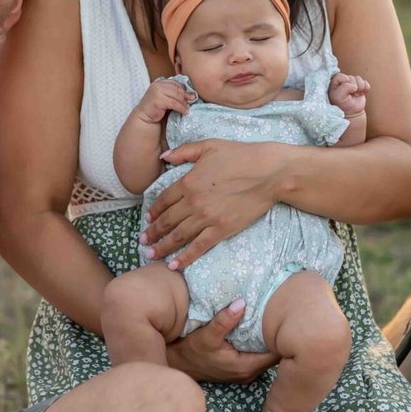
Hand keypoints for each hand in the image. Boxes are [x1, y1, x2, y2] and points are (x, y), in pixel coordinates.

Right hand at [135, 79, 193, 124]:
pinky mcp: (158, 101)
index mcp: (160, 82)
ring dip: (184, 102)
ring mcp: (157, 92)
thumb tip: (192, 94)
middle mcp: (158, 85)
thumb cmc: (157, 108)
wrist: (145, 117)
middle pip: (177, 88)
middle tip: (192, 101)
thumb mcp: (166, 98)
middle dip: (185, 95)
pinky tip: (184, 111)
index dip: (184, 89)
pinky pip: (174, 103)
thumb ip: (175, 94)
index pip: (176, 83)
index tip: (191, 95)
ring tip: (188, 107)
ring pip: (176, 95)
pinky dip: (181, 107)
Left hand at [140, 139, 286, 268]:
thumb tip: (164, 156)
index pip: (164, 200)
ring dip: (162, 247)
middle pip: (167, 221)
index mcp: (188, 181)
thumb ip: (184, 152)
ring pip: (178, 236)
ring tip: (150, 255)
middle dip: (152, 233)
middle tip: (142, 241)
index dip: (154, 211)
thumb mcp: (209, 146)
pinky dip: (185, 258)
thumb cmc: (240, 155)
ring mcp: (207, 218)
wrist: (268, 173)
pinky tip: (173, 265)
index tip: (148, 219)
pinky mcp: (222, 230)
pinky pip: (198, 247)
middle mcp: (193, 202)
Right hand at [165, 299, 278, 382]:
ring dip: (272, 340)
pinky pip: (260, 355)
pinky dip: (263, 343)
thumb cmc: (192, 351)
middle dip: (281, 337)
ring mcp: (246, 372)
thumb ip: (224, 320)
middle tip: (285, 315)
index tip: (287, 319)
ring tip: (276, 320)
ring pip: (268, 355)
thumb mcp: (206, 335)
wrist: (177, 364)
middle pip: (276, 355)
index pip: (277, 354)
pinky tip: (262, 328)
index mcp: (247, 366)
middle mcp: (250, 372)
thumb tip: (241, 302)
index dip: (284, 337)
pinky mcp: (241, 368)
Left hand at [328, 73, 369, 116]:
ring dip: (359, 88)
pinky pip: (365, 82)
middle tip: (350, 95)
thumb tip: (354, 86)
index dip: (345, 81)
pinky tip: (361, 93)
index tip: (345, 90)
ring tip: (355, 95)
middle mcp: (343, 81)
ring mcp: (352, 83)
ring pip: (358, 79)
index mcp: (334, 83)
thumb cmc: (342, 105)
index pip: (340, 76)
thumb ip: (344, 88)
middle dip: (352, 86)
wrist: (351, 113)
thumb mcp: (339, 97)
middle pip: (350, 77)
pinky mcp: (360, 86)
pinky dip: (366, 88)